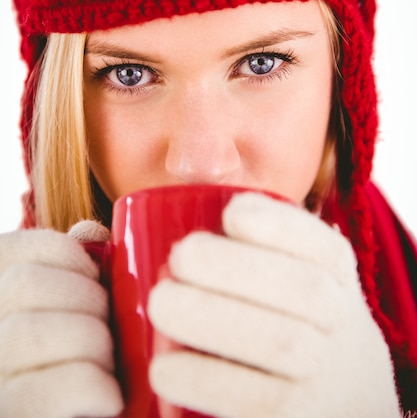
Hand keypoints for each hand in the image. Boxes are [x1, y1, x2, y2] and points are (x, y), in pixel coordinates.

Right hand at [0, 221, 123, 417]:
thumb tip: (90, 232)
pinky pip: (63, 388)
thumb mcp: (60, 314)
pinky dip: (94, 387)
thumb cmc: (66, 369)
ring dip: (94, 345)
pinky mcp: (15, 416)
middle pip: (28, 285)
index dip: (69, 257)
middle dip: (87, 302)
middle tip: (104, 333)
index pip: (19, 249)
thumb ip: (68, 271)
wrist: (73, 414)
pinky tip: (106, 399)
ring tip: (105, 369)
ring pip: (43, 332)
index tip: (91, 280)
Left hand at [148, 192, 400, 417]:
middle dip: (235, 267)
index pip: (317, 242)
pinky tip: (163, 369)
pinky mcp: (297, 417)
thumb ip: (247, 240)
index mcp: (333, 270)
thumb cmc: (291, 314)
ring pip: (279, 343)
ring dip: (215, 319)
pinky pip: (258, 400)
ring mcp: (324, 373)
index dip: (278, 225)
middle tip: (177, 258)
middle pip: (300, 289)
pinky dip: (208, 381)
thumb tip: (157, 192)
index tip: (231, 214)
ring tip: (160, 303)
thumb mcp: (291, 272)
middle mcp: (340, 318)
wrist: (344, 392)